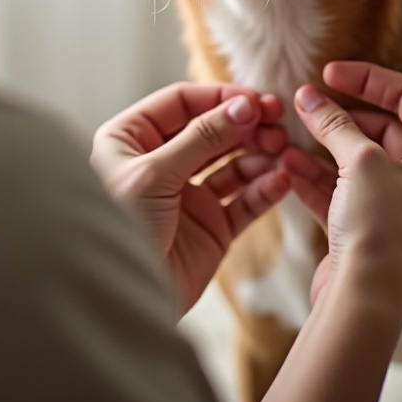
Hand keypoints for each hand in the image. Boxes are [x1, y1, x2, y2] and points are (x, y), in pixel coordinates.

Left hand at [91, 83, 290, 314]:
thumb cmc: (120, 231)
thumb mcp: (154, 175)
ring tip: (282, 151)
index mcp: (132, 139)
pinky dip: (265, 189)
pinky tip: (281, 180)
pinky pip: (244, 201)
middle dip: (246, 125)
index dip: (220, 98)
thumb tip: (243, 106)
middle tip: (278, 122)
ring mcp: (188, 195)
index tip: (257, 100)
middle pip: (213, 130)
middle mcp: (161, 162)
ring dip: (260, 154)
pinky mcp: (211, 227)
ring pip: (233, 163)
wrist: (122, 303)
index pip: (182, 103)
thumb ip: (201, 137)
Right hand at [282, 61, 401, 307]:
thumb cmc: (381, 228)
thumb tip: (308, 95)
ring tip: (287, 137)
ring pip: (356, 158)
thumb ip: (334, 122)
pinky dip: (316, 176)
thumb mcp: (360, 160)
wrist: (366, 299)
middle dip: (339, 116)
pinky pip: (342, 188)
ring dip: (321, 146)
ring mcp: (400, 202)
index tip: (329, 72)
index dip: (368, 79)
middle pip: (381, 127)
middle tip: (305, 102)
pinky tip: (287, 167)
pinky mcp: (371, 225)